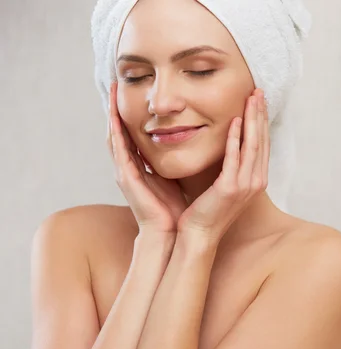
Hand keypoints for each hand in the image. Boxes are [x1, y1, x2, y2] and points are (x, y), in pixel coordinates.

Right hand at [108, 82, 186, 233]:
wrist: (170, 232)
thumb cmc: (174, 208)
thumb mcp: (174, 177)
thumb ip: (174, 160)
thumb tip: (188, 144)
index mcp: (140, 166)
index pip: (132, 134)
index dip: (129, 113)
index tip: (132, 92)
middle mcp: (129, 167)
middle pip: (119, 131)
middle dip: (116, 108)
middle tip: (115, 84)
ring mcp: (124, 172)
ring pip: (115, 136)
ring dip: (112, 114)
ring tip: (112, 92)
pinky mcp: (126, 179)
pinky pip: (119, 150)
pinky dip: (116, 132)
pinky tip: (115, 117)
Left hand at [177, 89, 269, 240]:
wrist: (199, 234)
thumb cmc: (207, 209)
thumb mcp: (225, 183)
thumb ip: (230, 163)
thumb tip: (229, 142)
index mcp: (256, 180)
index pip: (262, 144)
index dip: (262, 121)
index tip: (259, 100)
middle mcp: (256, 181)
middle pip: (262, 141)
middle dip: (260, 114)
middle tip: (258, 91)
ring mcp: (246, 185)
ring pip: (253, 145)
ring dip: (252, 120)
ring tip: (251, 99)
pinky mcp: (230, 188)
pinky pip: (235, 158)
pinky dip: (236, 138)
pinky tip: (235, 121)